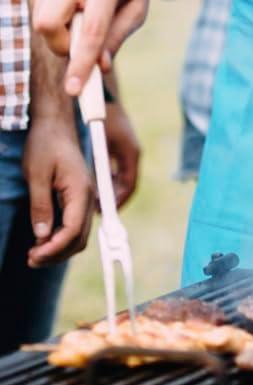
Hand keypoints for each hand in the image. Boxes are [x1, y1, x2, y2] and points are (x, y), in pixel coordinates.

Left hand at [23, 116, 93, 267]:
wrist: (55, 124)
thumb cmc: (45, 145)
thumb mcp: (36, 175)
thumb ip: (40, 205)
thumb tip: (41, 235)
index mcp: (81, 191)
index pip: (72, 231)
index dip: (53, 249)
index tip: (33, 256)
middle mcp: (89, 196)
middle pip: (80, 237)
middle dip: (57, 254)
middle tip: (31, 259)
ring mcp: (86, 196)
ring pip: (80, 233)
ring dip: (60, 248)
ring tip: (35, 253)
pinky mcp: (80, 195)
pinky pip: (76, 224)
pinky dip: (62, 237)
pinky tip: (44, 238)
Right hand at [27, 0, 149, 96]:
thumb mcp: (138, 5)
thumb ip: (118, 36)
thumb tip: (99, 68)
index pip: (91, 29)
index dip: (82, 62)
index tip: (74, 90)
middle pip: (48, 26)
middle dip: (62, 45)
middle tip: (82, 45)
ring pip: (39, 20)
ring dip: (60, 29)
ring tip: (82, 10)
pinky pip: (35, 7)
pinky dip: (53, 13)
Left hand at [103, 99, 140, 207]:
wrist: (103, 94)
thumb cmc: (98, 117)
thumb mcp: (96, 144)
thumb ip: (97, 166)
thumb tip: (93, 191)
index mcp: (130, 154)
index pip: (128, 186)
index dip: (117, 202)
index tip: (104, 213)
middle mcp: (133, 153)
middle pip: (127, 184)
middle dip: (113, 199)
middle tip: (97, 212)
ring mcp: (129, 149)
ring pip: (123, 177)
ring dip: (111, 190)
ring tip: (95, 202)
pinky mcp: (122, 146)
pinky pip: (119, 169)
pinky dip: (109, 180)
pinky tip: (94, 184)